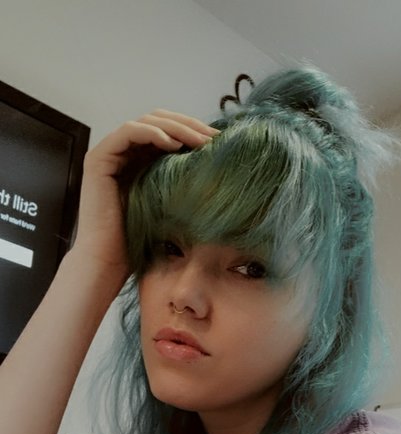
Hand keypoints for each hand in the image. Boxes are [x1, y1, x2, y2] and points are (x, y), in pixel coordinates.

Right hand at [72, 110, 219, 277]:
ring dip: (176, 127)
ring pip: (146, 122)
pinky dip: (153, 133)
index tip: (219, 143)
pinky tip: (174, 145)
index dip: (193, 131)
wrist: (110, 262)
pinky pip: (128, 132)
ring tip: (200, 141)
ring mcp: (108, 154)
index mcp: (139, 161)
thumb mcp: (171, 204)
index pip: (168, 131)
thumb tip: (217, 164)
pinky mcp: (98, 159)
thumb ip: (182, 180)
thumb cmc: (141, 242)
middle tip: (213, 138)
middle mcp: (123, 153)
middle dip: (189, 125)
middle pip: (158, 121)